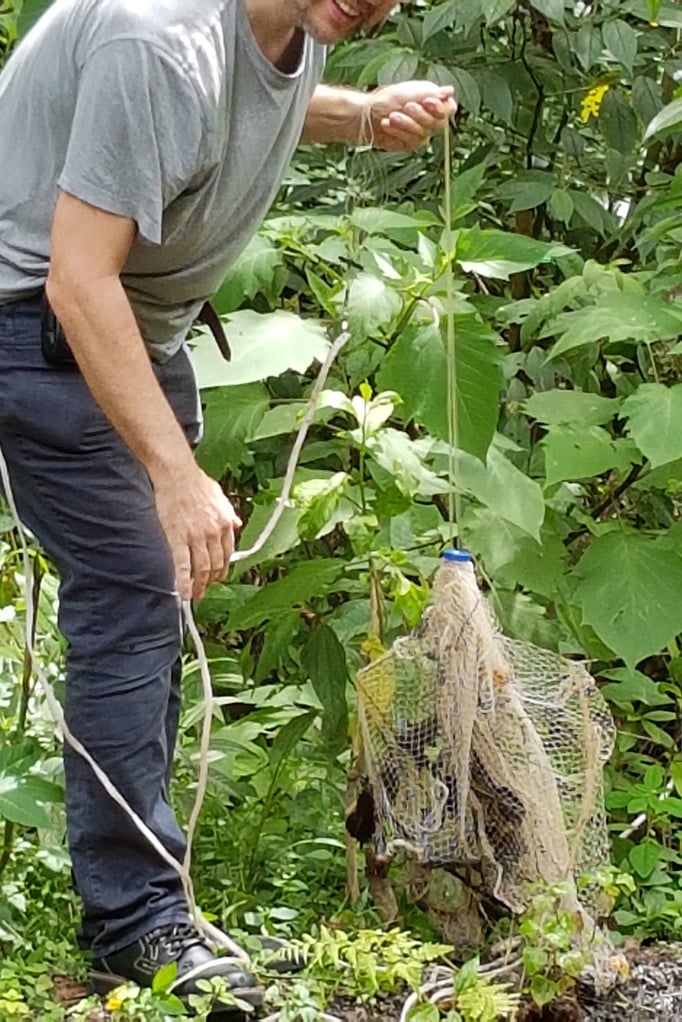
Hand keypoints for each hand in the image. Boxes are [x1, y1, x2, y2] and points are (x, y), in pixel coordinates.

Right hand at [154, 465, 241, 600]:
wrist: (177, 473)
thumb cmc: (196, 482)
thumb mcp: (220, 496)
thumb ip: (229, 513)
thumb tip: (238, 524)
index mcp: (225, 523)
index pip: (227, 553)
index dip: (223, 568)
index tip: (218, 576)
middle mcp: (214, 533)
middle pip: (216, 564)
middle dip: (211, 581)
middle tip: (206, 590)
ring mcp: (196, 537)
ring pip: (202, 569)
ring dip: (200, 586)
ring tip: (196, 596)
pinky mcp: (177, 538)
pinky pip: (183, 565)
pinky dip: (184, 582)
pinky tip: (184, 593)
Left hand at [363, 81, 455, 151]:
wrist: (367, 115)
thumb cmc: (387, 99)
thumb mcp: (409, 91)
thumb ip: (431, 92)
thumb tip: (451, 91)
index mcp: (432, 102)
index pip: (449, 109)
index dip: (440, 107)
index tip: (427, 101)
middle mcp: (429, 119)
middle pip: (437, 123)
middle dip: (420, 115)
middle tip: (405, 106)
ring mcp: (421, 134)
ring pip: (423, 134)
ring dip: (406, 124)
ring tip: (391, 116)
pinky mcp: (410, 145)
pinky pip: (411, 142)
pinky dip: (398, 132)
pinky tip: (387, 125)